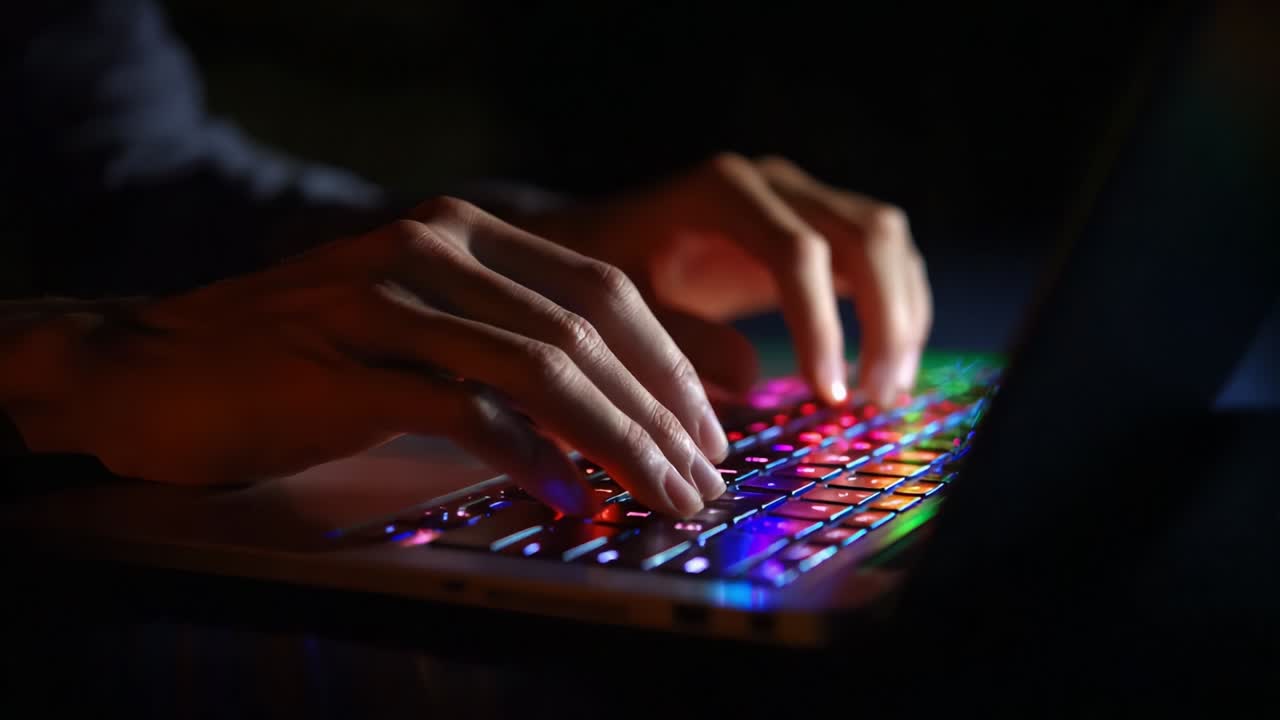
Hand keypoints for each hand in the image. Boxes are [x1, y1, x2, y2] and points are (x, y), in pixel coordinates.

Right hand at [1, 198, 730, 516]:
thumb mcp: (418, 330)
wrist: (156, 366)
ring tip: (660, 496)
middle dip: (661, 411)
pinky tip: (567, 498)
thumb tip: (615, 410)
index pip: (603, 291)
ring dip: (617, 440)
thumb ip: (509, 349)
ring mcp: (387, 301)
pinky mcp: (346, 364)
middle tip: (700, 476)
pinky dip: (529, 458)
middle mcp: (433, 249)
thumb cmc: (300, 359)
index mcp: (464, 232)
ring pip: (543, 368)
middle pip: (589, 328)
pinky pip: (465, 410)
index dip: (669, 365)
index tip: (706, 432)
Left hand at [523, 153, 931, 405]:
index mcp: (720, 191)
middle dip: (884, 319)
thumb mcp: (622, 310)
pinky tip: (880, 370)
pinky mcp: (817, 226)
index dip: (821, 325)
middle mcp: (772, 183)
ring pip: (886, 240)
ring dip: (901, 315)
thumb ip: (678, 341)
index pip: (797, 251)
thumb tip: (751, 378)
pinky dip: (894, 309)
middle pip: (866, 233)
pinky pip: (880, 257)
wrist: (595, 239)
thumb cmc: (600, 276)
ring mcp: (801, 199)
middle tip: (872, 399)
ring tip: (882, 394)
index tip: (826, 395)